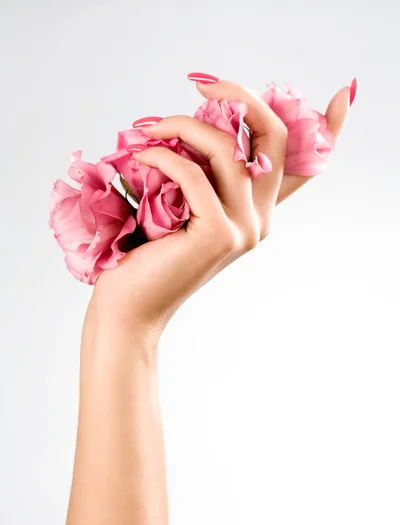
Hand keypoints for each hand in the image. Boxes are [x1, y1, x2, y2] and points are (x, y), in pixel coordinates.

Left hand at [91, 78, 351, 337]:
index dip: (329, 130)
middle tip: (202, 84)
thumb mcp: (182, 206)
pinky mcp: (218, 234)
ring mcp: (244, 229)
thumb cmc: (149, 255)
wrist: (131, 305)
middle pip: (275, 139)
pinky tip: (141, 155)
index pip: (301, 169)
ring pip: (228, 150)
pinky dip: (163, 156)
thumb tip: (198, 126)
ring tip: (149, 127)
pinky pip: (192, 173)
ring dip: (186, 126)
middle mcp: (260, 220)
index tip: (344, 95)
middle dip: (242, 98)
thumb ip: (203, 174)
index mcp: (258, 213)